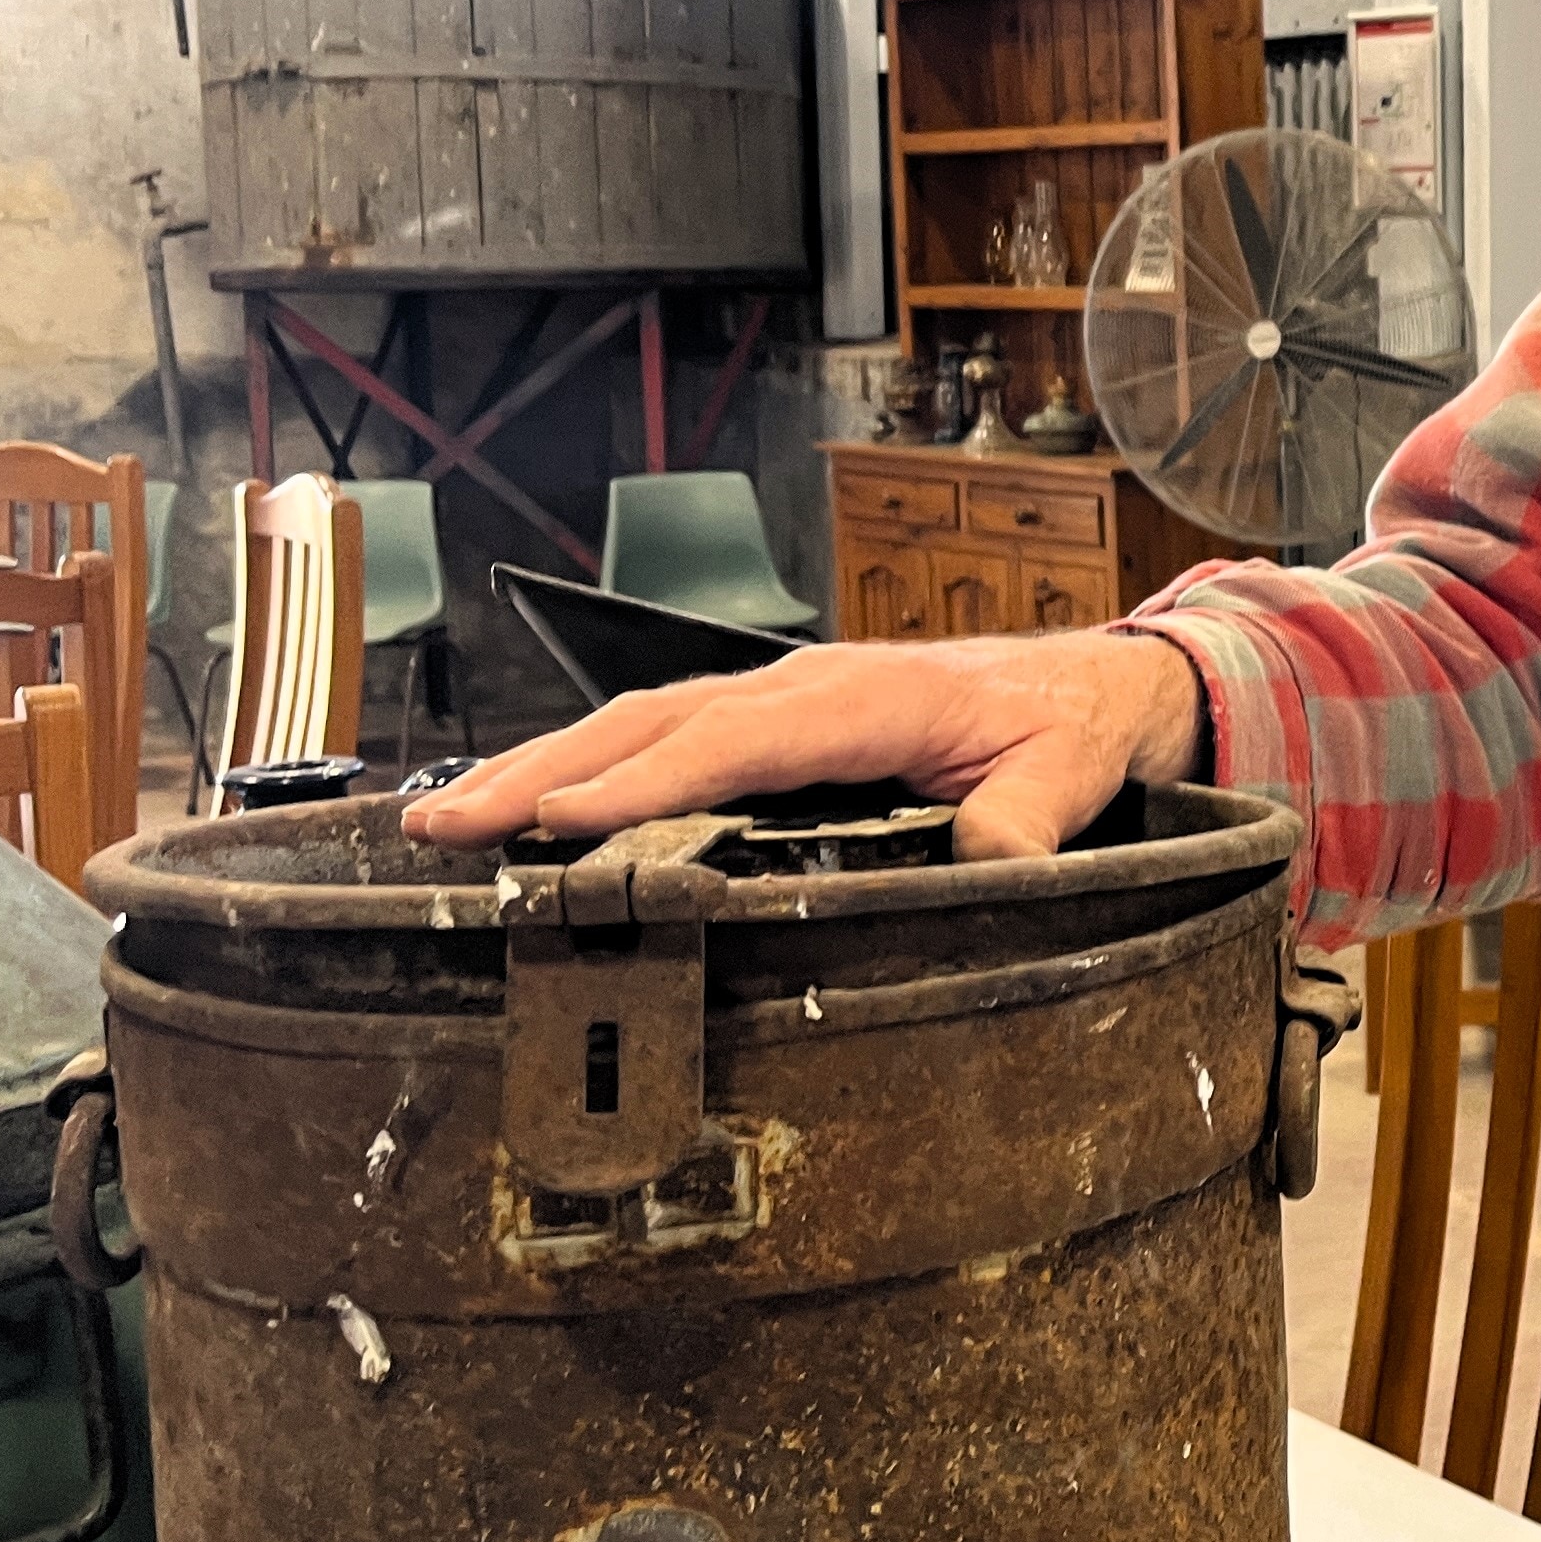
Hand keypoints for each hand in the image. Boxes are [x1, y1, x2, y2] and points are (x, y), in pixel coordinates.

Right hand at [398, 630, 1204, 864]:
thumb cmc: (1067, 727)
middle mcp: (804, 686)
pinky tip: (527, 802)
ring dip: (541, 766)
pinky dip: (587, 764)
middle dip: (543, 772)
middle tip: (444, 823)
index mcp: (865, 698)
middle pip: (653, 724)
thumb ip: (1025, 821)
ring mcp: (780, 697)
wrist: (1096, 685)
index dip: (646, 781)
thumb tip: (986, 856)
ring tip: (445, 815)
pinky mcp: (773, 720)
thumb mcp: (1066, 777)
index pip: (737, 740)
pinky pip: (665, 736)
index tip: (564, 821)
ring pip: (640, 724)